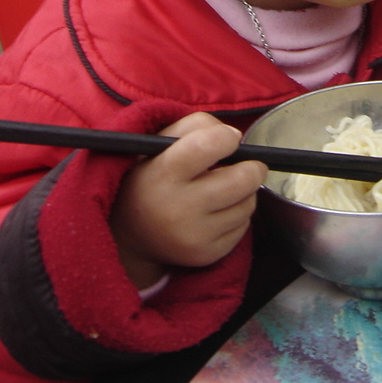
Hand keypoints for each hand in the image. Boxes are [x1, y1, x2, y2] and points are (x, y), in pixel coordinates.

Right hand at [109, 112, 266, 287]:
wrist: (129, 235)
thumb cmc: (151, 177)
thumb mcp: (160, 143)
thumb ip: (196, 127)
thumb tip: (235, 137)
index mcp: (162, 174)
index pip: (208, 145)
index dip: (227, 137)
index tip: (229, 139)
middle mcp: (178, 208)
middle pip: (242, 180)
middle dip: (252, 167)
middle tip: (246, 165)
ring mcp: (194, 236)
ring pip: (248, 204)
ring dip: (244, 192)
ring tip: (224, 189)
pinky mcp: (206, 255)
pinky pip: (243, 227)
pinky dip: (237, 215)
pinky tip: (217, 212)